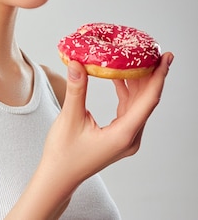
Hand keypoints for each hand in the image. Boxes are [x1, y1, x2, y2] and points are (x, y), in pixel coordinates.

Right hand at [42, 52, 173, 185]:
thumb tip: (77, 63)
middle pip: (147, 100)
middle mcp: (130, 136)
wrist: (59, 176)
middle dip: (151, 74)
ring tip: (136, 58)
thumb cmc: (64, 153)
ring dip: (137, 81)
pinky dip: (126, 90)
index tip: (166, 57)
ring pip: (138, 103)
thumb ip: (76, 89)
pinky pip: (128, 108)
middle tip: (152, 50)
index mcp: (124, 134)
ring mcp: (126, 137)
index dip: (159, 76)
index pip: (149, 100)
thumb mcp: (70, 118)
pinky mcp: (119, 135)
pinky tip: (118, 75)